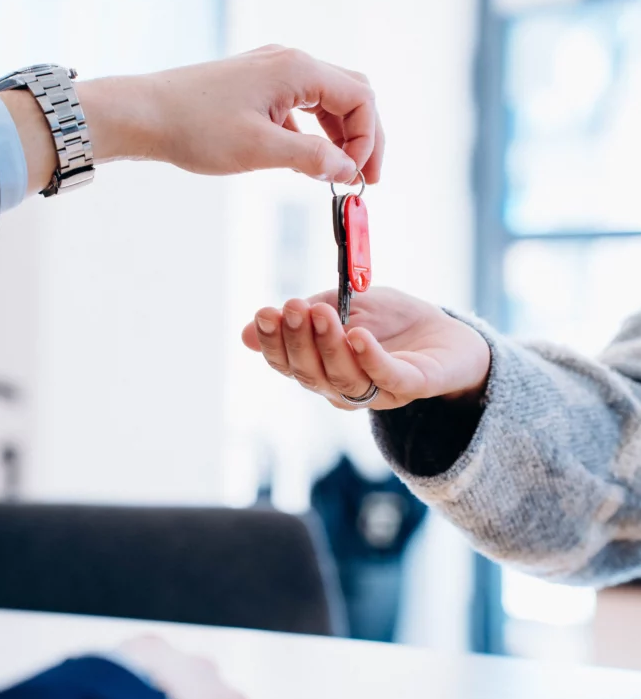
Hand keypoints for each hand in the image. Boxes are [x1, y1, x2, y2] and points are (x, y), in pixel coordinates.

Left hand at [76, 45, 381, 181]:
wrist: (143, 114)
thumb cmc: (195, 128)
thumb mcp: (258, 150)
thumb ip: (310, 159)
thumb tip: (348, 171)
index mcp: (297, 69)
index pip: (360, 98)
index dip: (368, 140)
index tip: (358, 177)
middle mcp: (290, 63)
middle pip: (351, 94)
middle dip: (363, 136)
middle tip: (363, 178)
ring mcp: (273, 71)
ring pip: (328, 100)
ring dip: (340, 136)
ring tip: (338, 174)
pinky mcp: (258, 85)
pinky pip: (303, 106)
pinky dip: (314, 133)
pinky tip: (306, 162)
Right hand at [242, 287, 490, 410]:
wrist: (452, 334)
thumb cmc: (394, 322)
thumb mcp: (345, 306)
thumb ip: (306, 317)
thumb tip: (245, 334)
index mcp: (323, 369)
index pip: (288, 364)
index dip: (273, 343)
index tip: (265, 313)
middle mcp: (345, 388)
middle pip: (311, 375)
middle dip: (298, 340)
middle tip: (292, 307)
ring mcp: (379, 392)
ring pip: (343, 379)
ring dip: (328, 346)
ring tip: (321, 313)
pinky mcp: (413, 386)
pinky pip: (387, 378)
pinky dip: (370, 358)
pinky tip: (358, 335)